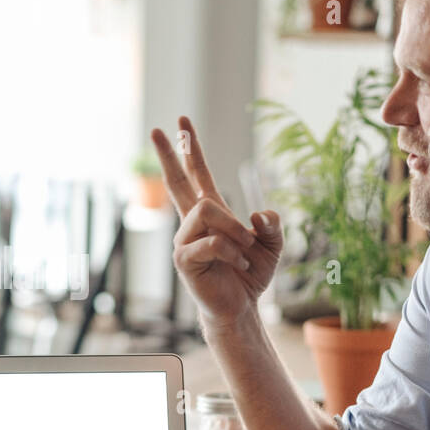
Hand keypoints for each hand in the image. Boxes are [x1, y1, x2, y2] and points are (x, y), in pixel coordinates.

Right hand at [151, 116, 283, 330]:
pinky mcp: (184, 259)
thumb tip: (260, 213)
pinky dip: (232, 252)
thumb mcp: (273, 245)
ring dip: (235, 231)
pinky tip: (237, 265)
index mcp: (212, 214)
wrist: (241, 308)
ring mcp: (185, 240)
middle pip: (177, 182)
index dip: (190, 149)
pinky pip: (211, 241)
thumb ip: (273, 225)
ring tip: (245, 251)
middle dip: (169, 154)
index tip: (181, 122)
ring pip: (207, 210)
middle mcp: (193, 223)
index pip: (197, 175)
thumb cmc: (252, 275)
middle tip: (156, 129)